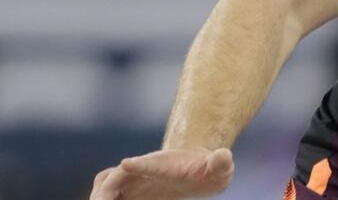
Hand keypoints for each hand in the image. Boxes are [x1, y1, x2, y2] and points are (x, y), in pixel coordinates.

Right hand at [91, 147, 233, 199]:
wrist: (198, 166)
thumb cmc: (209, 169)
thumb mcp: (220, 167)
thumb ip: (221, 162)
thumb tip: (224, 155)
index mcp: (164, 164)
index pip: (149, 164)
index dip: (140, 165)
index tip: (127, 164)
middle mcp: (142, 170)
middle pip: (112, 179)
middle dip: (104, 194)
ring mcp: (133, 180)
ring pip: (104, 186)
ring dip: (100, 198)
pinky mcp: (129, 191)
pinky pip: (109, 196)